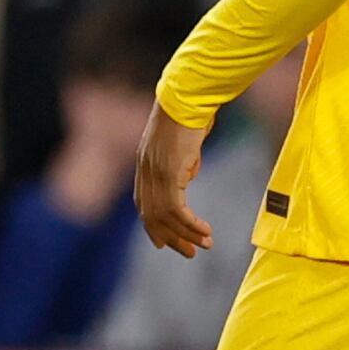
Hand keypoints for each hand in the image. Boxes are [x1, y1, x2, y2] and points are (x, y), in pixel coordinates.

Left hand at [134, 101, 215, 256]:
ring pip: (165, 216)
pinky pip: (176, 208)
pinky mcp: (169, 172)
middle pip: (151, 215)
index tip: (166, 243)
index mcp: (145, 164)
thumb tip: (186, 178)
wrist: (188, 97)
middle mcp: (145, 170)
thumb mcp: (183, 145)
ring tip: (205, 244)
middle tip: (189, 253)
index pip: (143, 203)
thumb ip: (181, 164)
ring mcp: (155, 172)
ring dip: (186, 234)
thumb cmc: (191, 114)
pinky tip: (204, 230)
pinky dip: (190, 224)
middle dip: (170, 237)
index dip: (153, 225)